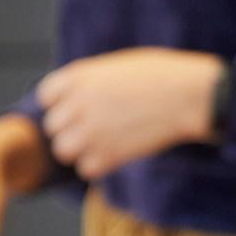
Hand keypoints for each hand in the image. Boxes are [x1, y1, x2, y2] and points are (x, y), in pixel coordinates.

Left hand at [37, 47, 221, 181]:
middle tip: (97, 129)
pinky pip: (87, 169)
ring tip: (103, 144)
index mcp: (78, 76)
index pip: (47, 97)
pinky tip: (116, 155)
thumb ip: (93, 81)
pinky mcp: (109, 155)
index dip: (63, 104)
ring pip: (64, 150)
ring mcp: (91, 131)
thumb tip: (83, 96)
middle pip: (53, 126)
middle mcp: (77, 103)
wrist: (188, 96)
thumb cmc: (163, 75)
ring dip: (80, 150)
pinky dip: (99, 165)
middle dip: (71, 129)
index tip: (83, 107)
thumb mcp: (118, 66)